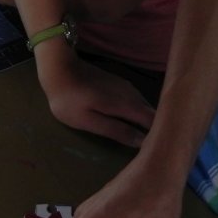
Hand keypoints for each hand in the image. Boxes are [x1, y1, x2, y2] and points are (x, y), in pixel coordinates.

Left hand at [38, 46, 155, 147]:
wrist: (59, 68)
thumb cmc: (70, 100)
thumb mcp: (89, 121)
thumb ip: (116, 130)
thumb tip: (142, 141)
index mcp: (127, 105)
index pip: (154, 120)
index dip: (159, 134)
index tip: (159, 148)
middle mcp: (132, 93)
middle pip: (152, 112)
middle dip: (156, 128)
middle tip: (153, 147)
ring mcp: (125, 86)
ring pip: (144, 105)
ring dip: (147, 120)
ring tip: (144, 137)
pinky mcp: (118, 83)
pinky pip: (136, 100)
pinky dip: (138, 111)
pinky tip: (131, 121)